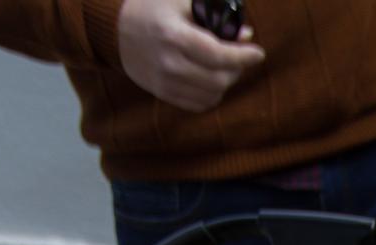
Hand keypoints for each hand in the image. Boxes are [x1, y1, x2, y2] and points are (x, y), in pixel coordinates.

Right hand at [116, 0, 263, 112]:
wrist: (116, 29)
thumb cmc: (153, 10)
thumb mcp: (181, 2)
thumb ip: (215, 17)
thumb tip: (246, 34)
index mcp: (173, 36)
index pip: (217, 55)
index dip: (242, 56)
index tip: (259, 53)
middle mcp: (168, 63)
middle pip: (219, 79)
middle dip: (237, 68)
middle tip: (240, 56)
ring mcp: (164, 82)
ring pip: (212, 94)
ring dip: (226, 81)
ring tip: (225, 66)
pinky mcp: (163, 94)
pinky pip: (199, 104)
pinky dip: (213, 94)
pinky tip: (212, 78)